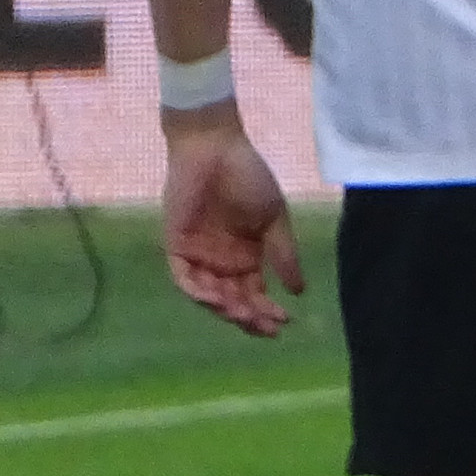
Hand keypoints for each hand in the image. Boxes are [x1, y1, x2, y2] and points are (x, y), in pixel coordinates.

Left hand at [162, 119, 301, 335]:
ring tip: (246, 315)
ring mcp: (197, 256)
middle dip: (250, 317)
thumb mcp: (274, 219)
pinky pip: (184, 278)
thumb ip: (284, 254)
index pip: (254, 294)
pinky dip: (199, 292)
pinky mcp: (176, 246)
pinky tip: (218, 300)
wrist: (216, 148)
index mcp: (245, 256)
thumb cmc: (248, 177)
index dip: (267, 311)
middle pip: (233, 301)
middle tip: (267, 327)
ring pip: (209, 296)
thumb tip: (299, 291)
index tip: (285, 322)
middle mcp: (221, 262)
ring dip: (226, 309)